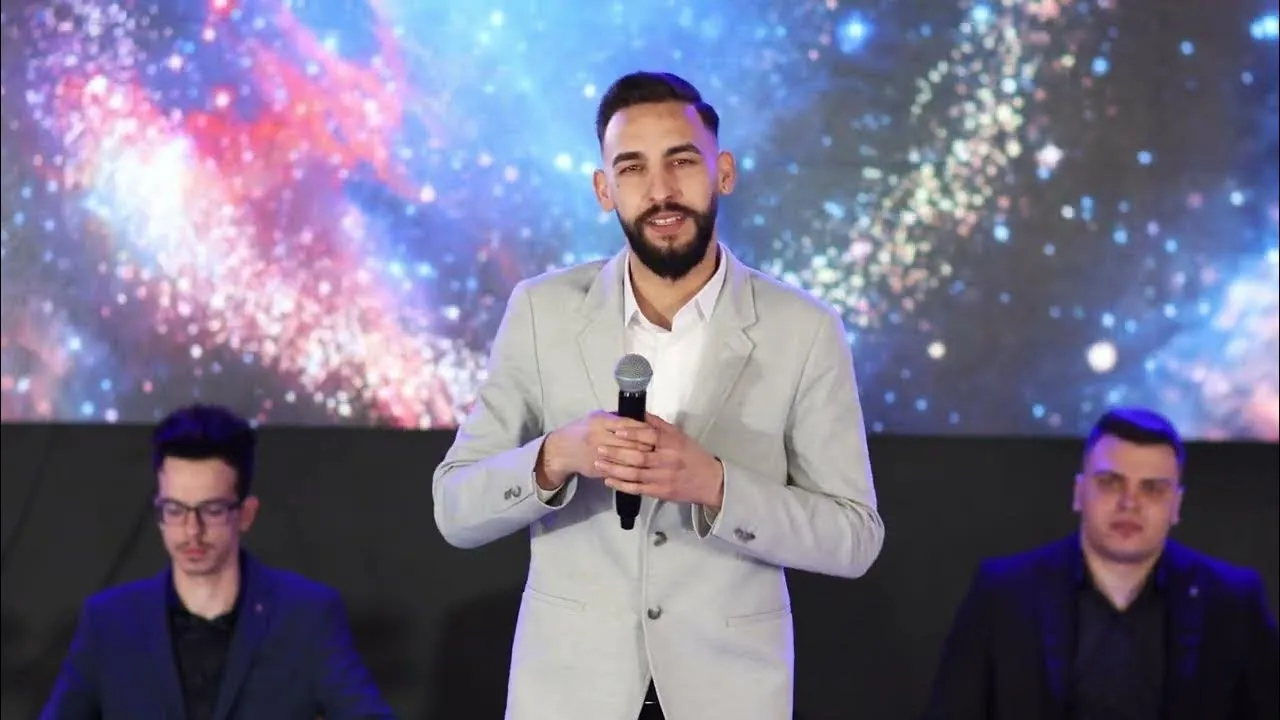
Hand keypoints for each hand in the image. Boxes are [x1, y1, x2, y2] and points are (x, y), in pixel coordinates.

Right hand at [537, 411, 653, 489]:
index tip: (655, 433)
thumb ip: (615, 418)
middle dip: (647, 446)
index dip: (642, 430)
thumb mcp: (596, 417)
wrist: (562, 450)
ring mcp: (598, 455)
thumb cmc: (582, 429)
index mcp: (600, 422)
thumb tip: (639, 417)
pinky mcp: (598, 469)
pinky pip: (618, 471)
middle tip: (660, 449)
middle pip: (629, 443)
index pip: (626, 425)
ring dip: (641, 460)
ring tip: (654, 460)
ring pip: (625, 459)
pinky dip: (631, 471)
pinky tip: (642, 471)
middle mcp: (599, 438)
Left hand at [594, 413, 724, 507]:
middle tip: (599, 448)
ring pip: (635, 474)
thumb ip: (659, 425)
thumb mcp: (680, 436)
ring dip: (615, 469)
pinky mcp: (660, 492)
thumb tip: (639, 412)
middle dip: (617, 453)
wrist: (710, 482)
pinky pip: (638, 489)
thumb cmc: (692, 455)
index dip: (633, 434)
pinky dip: (622, 485)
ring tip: (599, 463)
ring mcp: (663, 478)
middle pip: (639, 457)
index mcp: (673, 444)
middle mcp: (667, 461)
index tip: (616, 430)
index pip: (651, 437)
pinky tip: (609, 481)